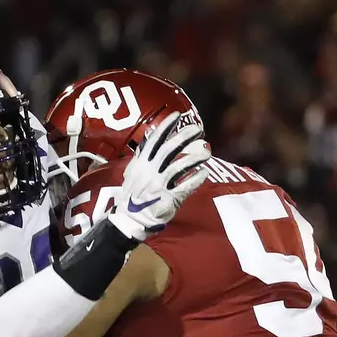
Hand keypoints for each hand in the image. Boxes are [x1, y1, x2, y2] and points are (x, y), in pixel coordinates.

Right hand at [107, 112, 211, 240]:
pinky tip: (204, 172)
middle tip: (197, 128)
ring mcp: (158, 186)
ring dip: (194, 157)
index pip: (153, 141)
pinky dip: (195, 179)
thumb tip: (150, 134)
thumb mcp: (132, 173)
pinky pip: (184, 187)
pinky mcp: (167, 200)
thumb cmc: (133, 196)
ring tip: (206, 150)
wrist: (130, 221)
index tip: (177, 115)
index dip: (165, 127)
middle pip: (168, 150)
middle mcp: (149, 173)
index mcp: (140, 165)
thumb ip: (142, 154)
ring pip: (178, 167)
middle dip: (183, 137)